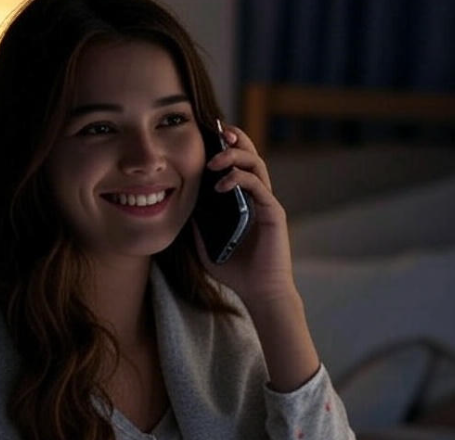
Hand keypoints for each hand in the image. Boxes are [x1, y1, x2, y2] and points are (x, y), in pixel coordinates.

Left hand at [193, 124, 293, 306]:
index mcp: (244, 201)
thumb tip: (180, 209)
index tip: (206, 138)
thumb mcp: (206, 247)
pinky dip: (239, 179)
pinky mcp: (274, 212)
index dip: (225, 148)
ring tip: (214, 161)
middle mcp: (258, 197)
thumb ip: (197, 227)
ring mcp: (267, 203)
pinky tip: (221, 185)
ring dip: (235, 156)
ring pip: (256, 164)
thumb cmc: (237, 272)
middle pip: (250, 155)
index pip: (237, 165)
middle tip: (217, 131)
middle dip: (235, 140)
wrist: (260, 292)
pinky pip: (258, 186)